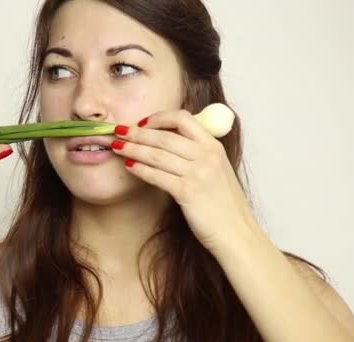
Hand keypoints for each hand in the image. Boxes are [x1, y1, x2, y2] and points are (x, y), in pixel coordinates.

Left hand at [111, 109, 257, 249]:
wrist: (236, 232)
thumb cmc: (224, 204)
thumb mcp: (217, 170)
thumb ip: (197, 153)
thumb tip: (167, 141)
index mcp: (214, 146)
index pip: (183, 118)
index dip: (159, 118)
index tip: (142, 122)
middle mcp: (207, 156)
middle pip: (164, 136)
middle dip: (137, 133)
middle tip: (119, 131)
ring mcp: (198, 174)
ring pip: (157, 154)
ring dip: (133, 149)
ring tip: (117, 147)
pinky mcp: (188, 192)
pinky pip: (157, 175)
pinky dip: (140, 169)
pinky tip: (129, 167)